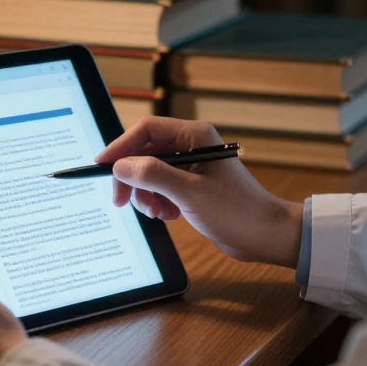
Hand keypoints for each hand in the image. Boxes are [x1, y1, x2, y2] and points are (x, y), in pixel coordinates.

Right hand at [97, 116, 303, 267]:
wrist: (265, 235)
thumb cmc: (236, 210)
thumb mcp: (189, 193)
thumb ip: (153, 175)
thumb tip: (121, 165)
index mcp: (194, 136)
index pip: (145, 130)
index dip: (120, 147)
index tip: (101, 166)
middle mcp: (192, 146)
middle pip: (144, 153)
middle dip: (132, 178)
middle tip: (121, 201)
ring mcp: (191, 166)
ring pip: (150, 173)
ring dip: (146, 194)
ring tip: (157, 213)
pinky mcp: (192, 185)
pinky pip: (161, 187)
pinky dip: (158, 202)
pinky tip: (170, 216)